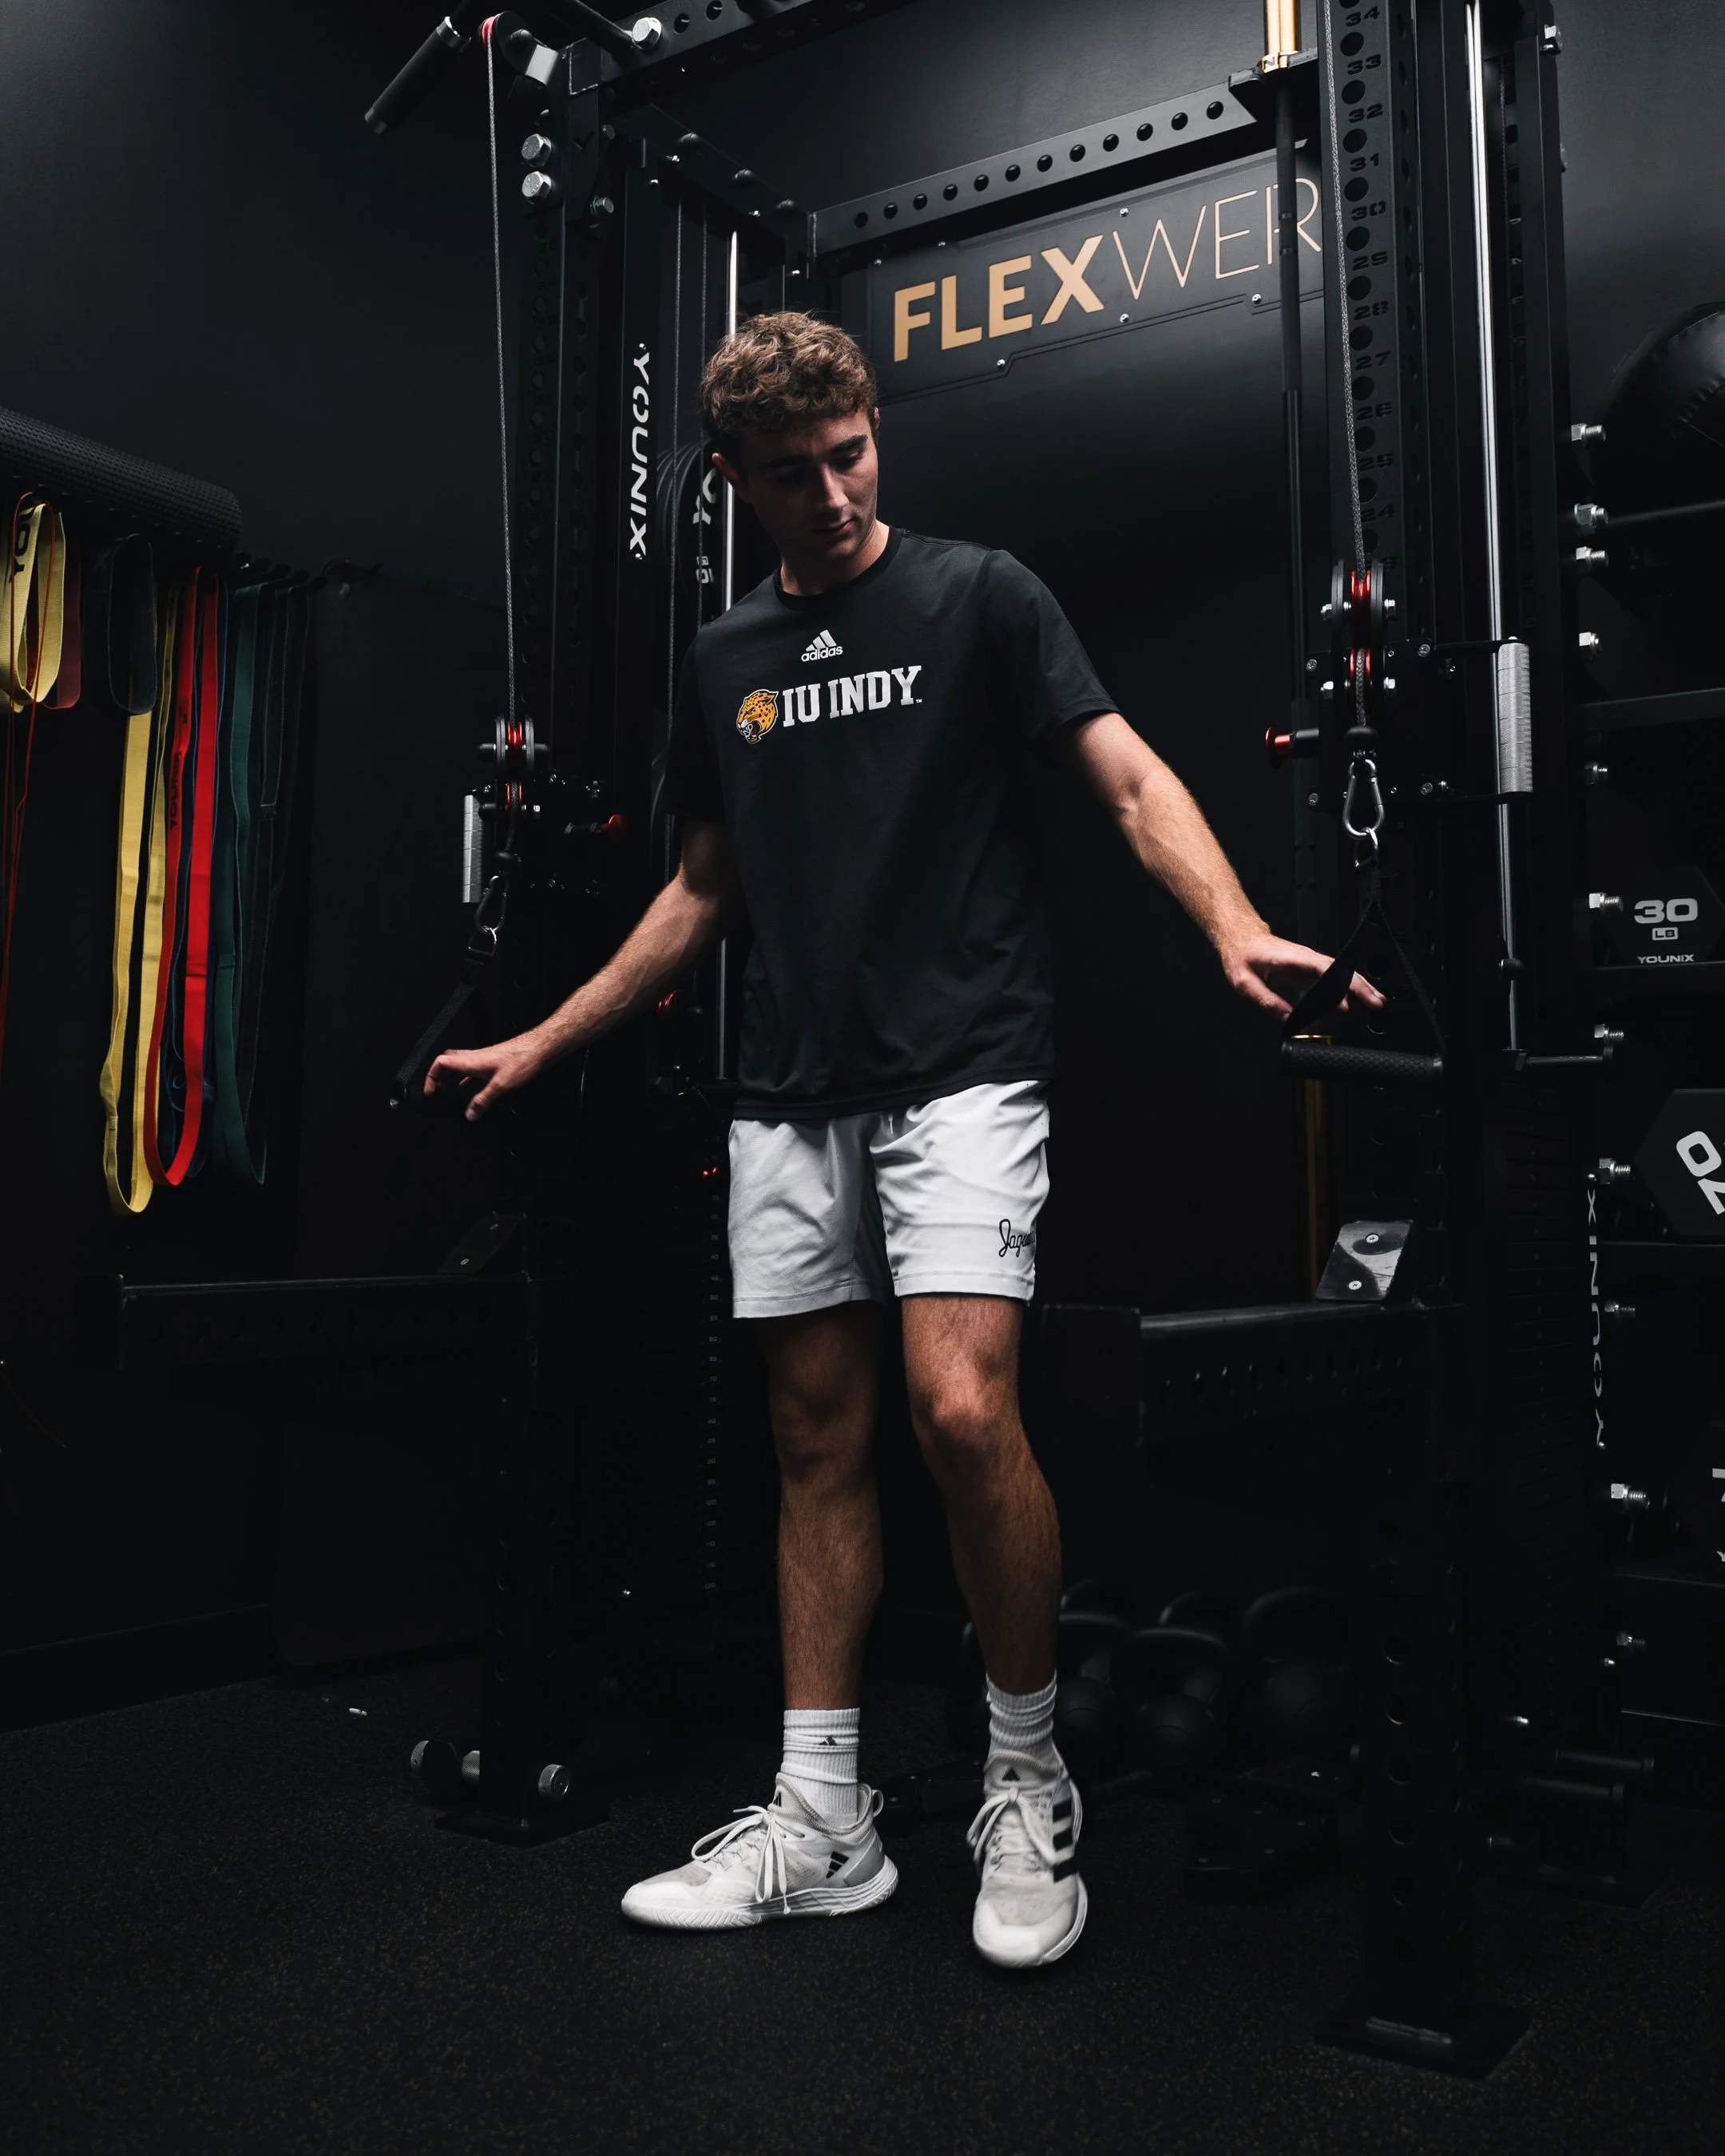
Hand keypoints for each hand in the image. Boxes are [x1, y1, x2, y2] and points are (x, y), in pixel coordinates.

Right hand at [424, 1034, 545, 1120]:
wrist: (539, 1048)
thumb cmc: (521, 1059)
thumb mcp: (500, 1085)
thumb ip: (483, 1101)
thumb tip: (469, 1115)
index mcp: (470, 1061)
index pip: (440, 1063)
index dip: (431, 1076)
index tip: (430, 1092)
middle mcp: (473, 1058)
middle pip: (447, 1064)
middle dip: (438, 1077)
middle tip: (437, 1091)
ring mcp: (483, 1060)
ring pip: (459, 1066)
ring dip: (451, 1078)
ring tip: (449, 1092)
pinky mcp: (493, 1063)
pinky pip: (473, 1070)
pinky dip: (467, 1079)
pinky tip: (471, 1089)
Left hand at [1219, 931, 1385, 1019]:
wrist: (1242, 939)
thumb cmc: (1243, 956)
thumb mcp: (1245, 982)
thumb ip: (1266, 1000)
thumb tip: (1287, 1018)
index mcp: (1292, 958)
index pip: (1324, 970)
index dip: (1341, 984)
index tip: (1351, 1000)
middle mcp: (1306, 958)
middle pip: (1340, 971)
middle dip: (1361, 987)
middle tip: (1376, 1003)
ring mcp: (1309, 963)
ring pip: (1340, 974)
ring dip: (1359, 988)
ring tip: (1375, 1003)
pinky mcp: (1309, 970)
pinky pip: (1333, 979)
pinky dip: (1346, 989)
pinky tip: (1355, 1003)